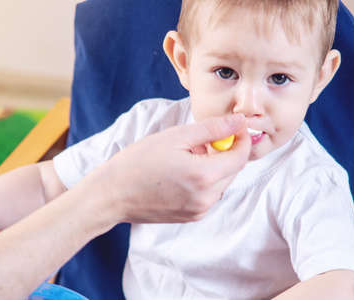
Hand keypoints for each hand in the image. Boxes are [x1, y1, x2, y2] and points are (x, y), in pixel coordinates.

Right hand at [88, 114, 250, 223]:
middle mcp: (206, 198)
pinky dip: (203, 180)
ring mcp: (199, 211)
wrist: (112, 194)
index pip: (241, 156)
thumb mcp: (175, 137)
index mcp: (204, 176)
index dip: (240, 138)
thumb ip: (212, 129)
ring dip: (214, 166)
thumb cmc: (138, 162)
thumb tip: (240, 121)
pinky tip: (181, 173)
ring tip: (186, 157)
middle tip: (200, 140)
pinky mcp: (191, 217)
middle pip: (233, 170)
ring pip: (222, 182)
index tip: (232, 126)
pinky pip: (209, 194)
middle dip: (225, 151)